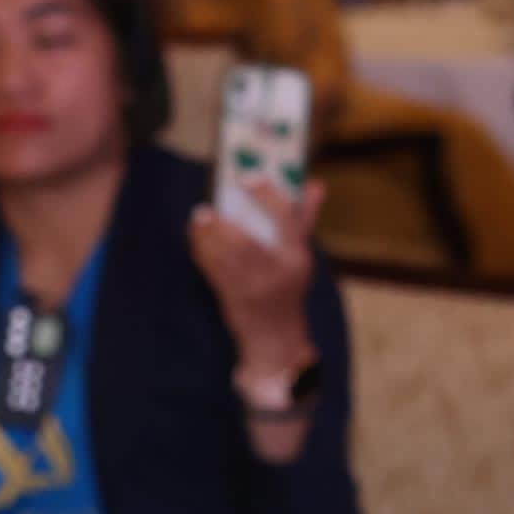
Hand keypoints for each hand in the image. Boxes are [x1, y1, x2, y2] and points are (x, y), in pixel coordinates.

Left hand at [187, 181, 322, 373]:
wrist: (276, 335)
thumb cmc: (288, 287)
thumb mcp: (301, 255)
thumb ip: (304, 219)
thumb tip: (316, 184)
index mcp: (296, 257)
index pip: (285, 219)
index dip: (266, 195)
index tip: (248, 177)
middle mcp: (276, 272)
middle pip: (247, 243)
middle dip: (223, 225)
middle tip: (207, 208)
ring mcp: (254, 288)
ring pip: (226, 258)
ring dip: (207, 237)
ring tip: (199, 219)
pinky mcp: (234, 299)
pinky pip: (214, 272)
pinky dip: (202, 253)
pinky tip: (197, 238)